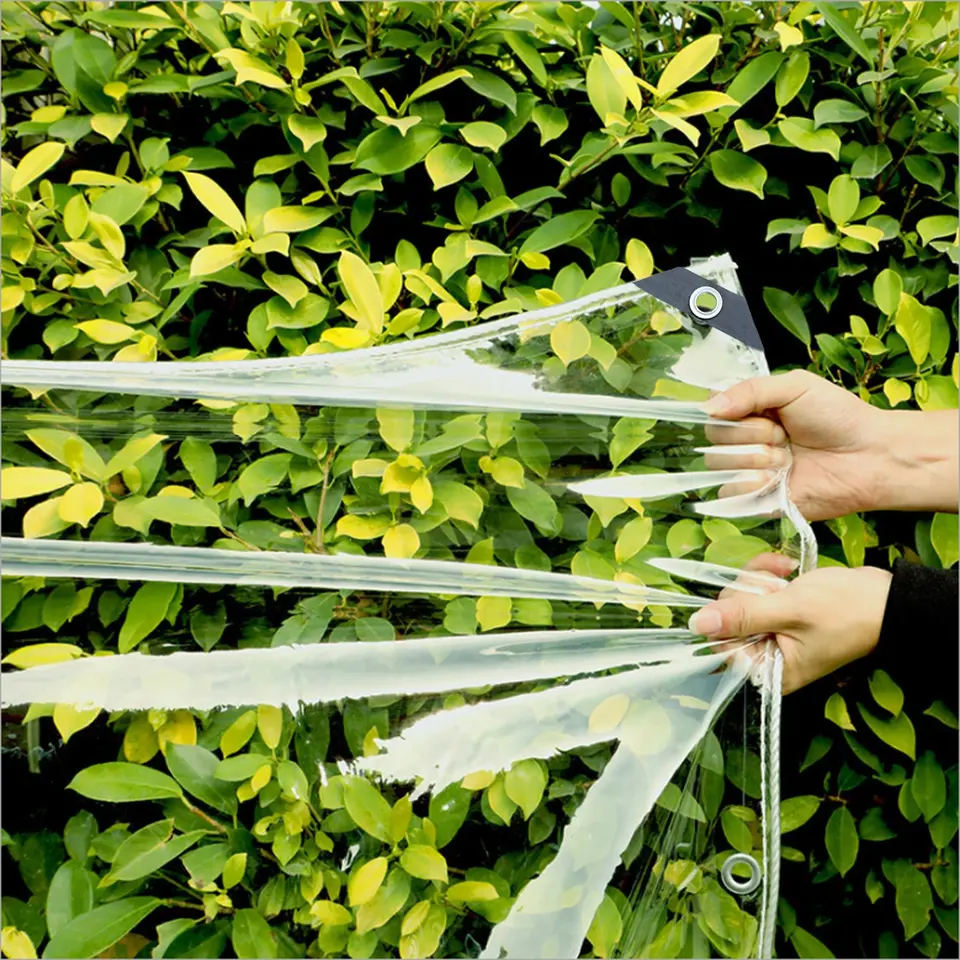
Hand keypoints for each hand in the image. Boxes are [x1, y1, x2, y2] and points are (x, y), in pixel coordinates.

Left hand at [689, 561, 891, 694]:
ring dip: (759, 578)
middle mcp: (765, 655)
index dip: (725, 615)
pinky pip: (756, 591)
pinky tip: (786, 567)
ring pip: (739, 598)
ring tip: (785, 572)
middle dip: (748, 591)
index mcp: (767, 670)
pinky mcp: (778, 613)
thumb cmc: (845, 610)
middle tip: (776, 584)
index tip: (750, 596)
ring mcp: (772, 633)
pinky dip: (767, 575)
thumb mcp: (790, 610)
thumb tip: (696, 624)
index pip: (719, 645)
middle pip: (726, 618)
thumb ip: (742, 617)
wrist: (887, 597)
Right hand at [702, 369, 958, 520]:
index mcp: (750, 411)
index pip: (712, 410)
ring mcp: (749, 471)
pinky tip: (777, 480)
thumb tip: (709, 408)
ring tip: (787, 459)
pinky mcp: (756, 500)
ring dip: (754, 460)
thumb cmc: (838, 417)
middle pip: (713, 439)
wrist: (869, 458)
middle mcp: (744, 441)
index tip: (758, 412)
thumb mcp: (795, 387)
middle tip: (783, 436)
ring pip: (717, 465)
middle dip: (749, 436)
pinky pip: (728, 494)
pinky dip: (750, 485)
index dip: (728, 412)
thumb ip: (750, 390)